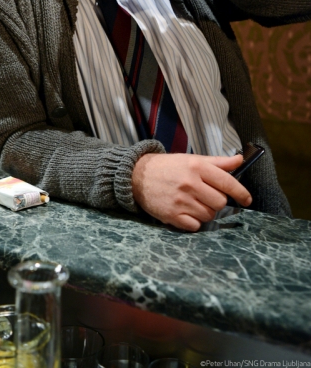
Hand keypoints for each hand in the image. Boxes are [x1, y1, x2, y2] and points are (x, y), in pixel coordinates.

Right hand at [131, 152, 251, 231]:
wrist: (138, 176)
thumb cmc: (168, 167)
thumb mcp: (192, 159)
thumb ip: (217, 162)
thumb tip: (239, 159)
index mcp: (196, 167)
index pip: (227, 182)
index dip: (241, 193)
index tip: (247, 199)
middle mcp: (189, 183)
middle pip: (220, 203)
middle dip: (217, 202)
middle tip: (206, 196)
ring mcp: (180, 201)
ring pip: (208, 216)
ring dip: (205, 212)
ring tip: (194, 203)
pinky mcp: (171, 215)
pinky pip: (195, 226)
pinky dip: (193, 222)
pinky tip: (186, 212)